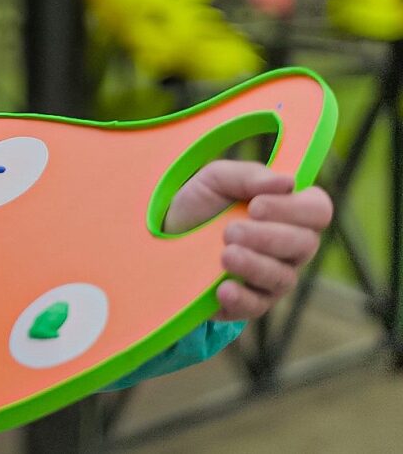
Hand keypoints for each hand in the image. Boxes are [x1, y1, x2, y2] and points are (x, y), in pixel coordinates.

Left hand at [163, 159, 332, 321]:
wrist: (165, 235)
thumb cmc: (202, 203)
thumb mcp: (217, 179)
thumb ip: (250, 176)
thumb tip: (287, 182)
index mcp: (290, 212)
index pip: (318, 210)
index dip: (294, 209)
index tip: (255, 206)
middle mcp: (290, 247)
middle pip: (304, 245)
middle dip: (268, 237)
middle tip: (230, 230)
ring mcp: (273, 277)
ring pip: (283, 277)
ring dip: (255, 265)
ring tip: (225, 255)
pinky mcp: (249, 302)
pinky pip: (257, 306)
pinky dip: (242, 298)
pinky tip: (224, 288)